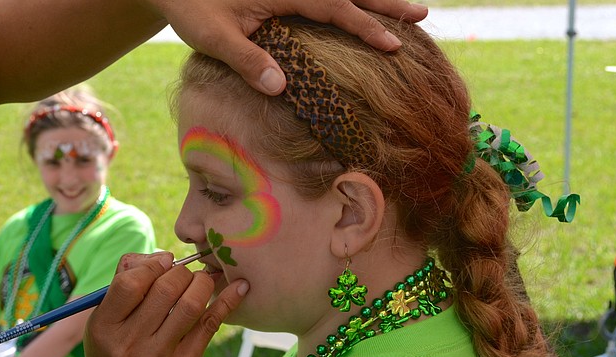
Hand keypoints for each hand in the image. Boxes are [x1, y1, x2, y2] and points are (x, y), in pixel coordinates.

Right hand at [78, 252, 248, 356]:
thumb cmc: (111, 354)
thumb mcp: (102, 320)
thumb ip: (124, 282)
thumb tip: (164, 257)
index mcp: (105, 326)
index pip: (131, 282)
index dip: (152, 265)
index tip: (163, 263)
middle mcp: (130, 344)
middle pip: (166, 289)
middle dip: (182, 273)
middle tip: (185, 275)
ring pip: (191, 304)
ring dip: (202, 283)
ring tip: (202, 280)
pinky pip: (210, 325)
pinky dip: (227, 301)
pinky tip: (240, 287)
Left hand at [152, 0, 428, 94]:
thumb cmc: (192, 6)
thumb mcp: (213, 36)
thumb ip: (246, 59)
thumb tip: (282, 88)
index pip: (335, 7)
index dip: (365, 26)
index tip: (393, 45)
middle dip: (386, 2)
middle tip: (423, 13)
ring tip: (408, 10)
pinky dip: (349, 0)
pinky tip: (364, 7)